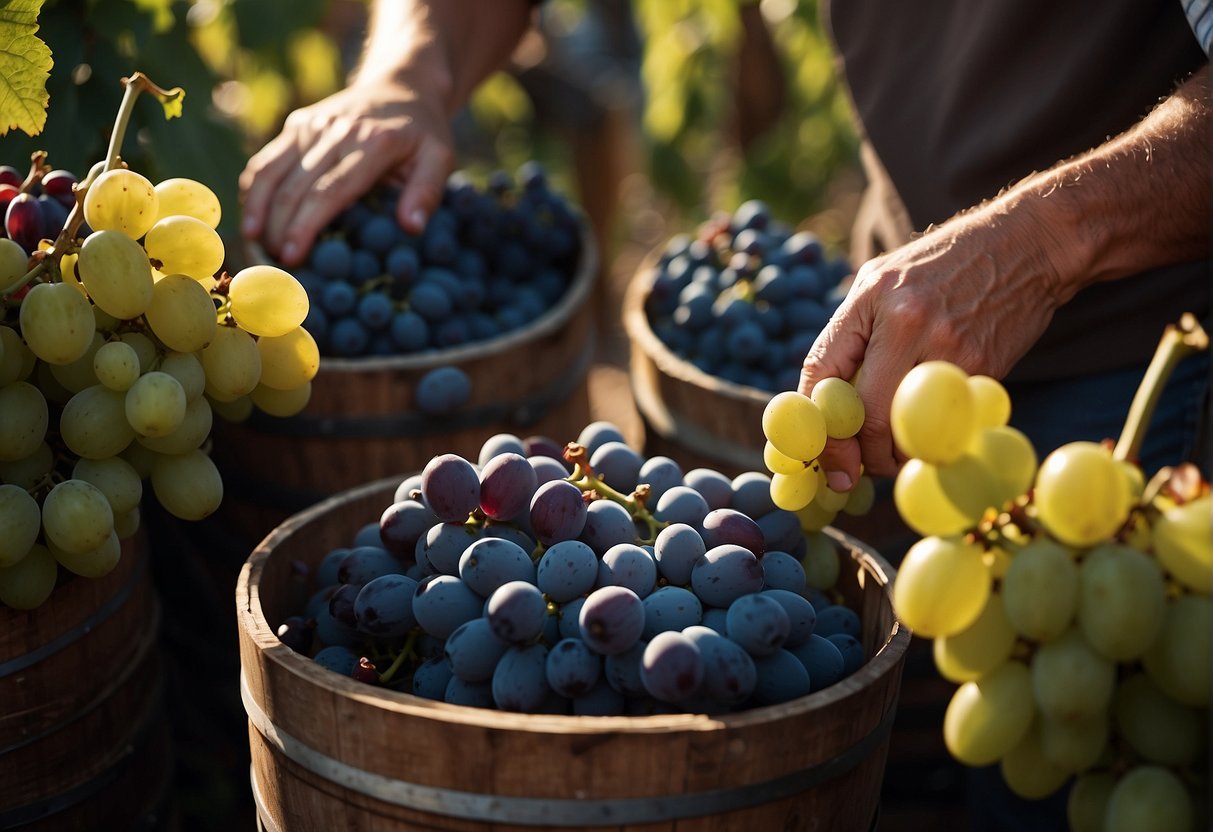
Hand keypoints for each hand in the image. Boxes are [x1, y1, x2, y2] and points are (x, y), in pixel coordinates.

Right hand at [239, 81, 453, 266]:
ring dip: (257, 210)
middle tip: (275, 267)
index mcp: (372, 143)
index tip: (292, 257)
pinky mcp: (297, 124)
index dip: (306, 225)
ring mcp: (311, 125)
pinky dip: (253, 190)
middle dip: (279, 229)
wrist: (401, 88)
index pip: (330, 190)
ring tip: (255, 245)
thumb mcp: (440, 158)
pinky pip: (266, 160)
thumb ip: (427, 192)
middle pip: (295, 186)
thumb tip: (411, 228)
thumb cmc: (422, 134)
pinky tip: (252, 219)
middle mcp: (336, 131)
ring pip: (270, 170)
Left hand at [798, 204, 1067, 484]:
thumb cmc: (944, 264)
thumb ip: (851, 334)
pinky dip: (931, 438)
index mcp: (871, 298)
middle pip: (867, 416)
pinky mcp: (985, 369)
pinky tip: (927, 432)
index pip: (821, 371)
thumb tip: (821, 404)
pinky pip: (946, 422)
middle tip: (857, 467)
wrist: (1028, 245)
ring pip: (907, 430)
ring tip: (892, 450)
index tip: (818, 450)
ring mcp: (949, 349)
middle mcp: (907, 323)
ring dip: (895, 454)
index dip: (816, 420)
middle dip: (858, 454)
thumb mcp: (881, 280)